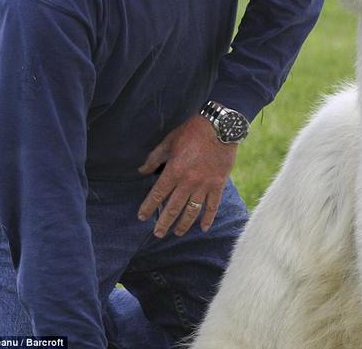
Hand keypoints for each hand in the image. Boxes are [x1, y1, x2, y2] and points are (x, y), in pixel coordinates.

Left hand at [137, 114, 237, 237]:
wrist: (219, 127)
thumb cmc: (192, 131)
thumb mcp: (169, 141)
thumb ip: (155, 157)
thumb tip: (142, 171)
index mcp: (174, 170)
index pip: (157, 194)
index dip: (148, 207)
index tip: (142, 216)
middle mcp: (188, 181)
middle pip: (173, 208)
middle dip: (164, 222)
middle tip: (158, 234)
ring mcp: (204, 185)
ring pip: (192, 211)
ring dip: (184, 224)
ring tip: (177, 233)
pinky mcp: (218, 185)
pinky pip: (212, 206)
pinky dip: (208, 218)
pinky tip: (203, 228)